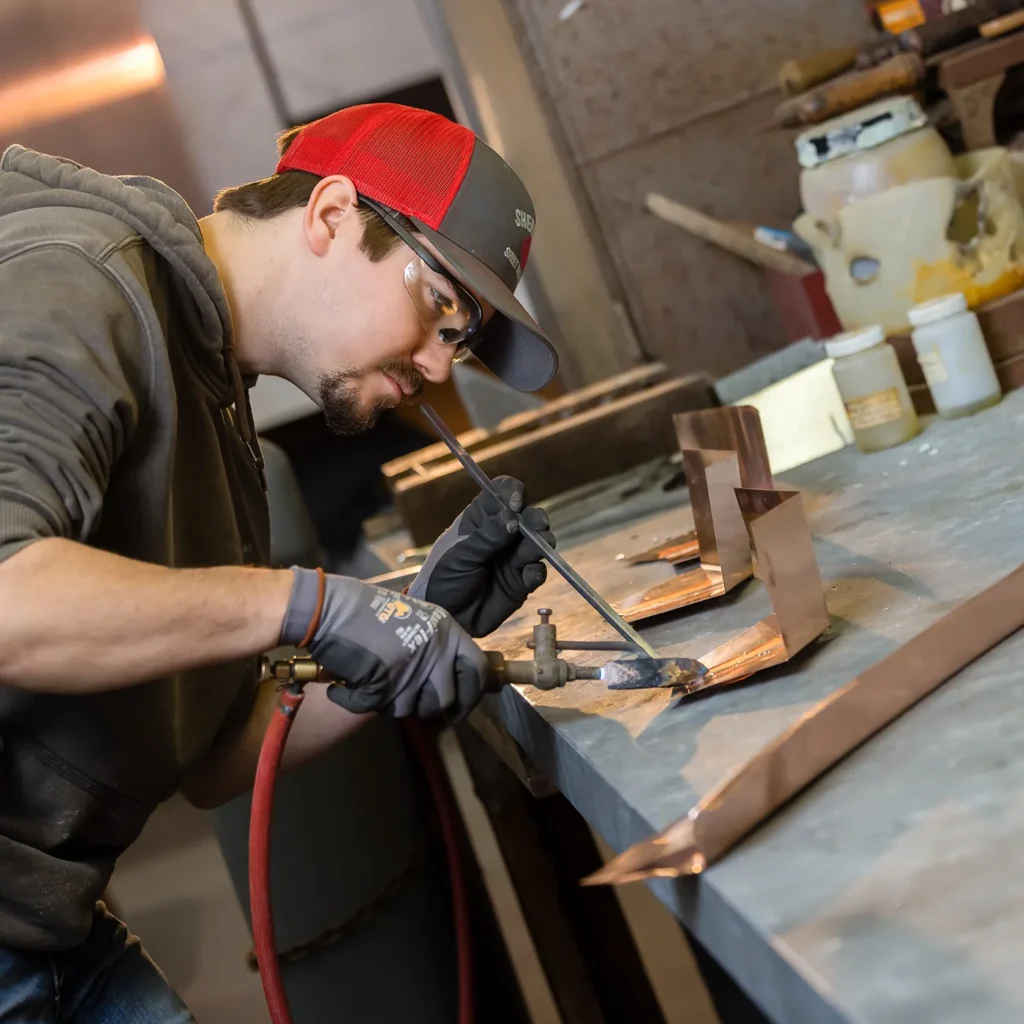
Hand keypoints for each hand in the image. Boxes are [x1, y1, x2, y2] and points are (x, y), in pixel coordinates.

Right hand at [282, 569, 488, 719]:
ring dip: (391, 702)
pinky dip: (355, 700)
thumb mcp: (418, 619)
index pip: (478, 671)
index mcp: (447, 632)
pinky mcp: (385, 686)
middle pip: (445, 700)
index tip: (459, 709)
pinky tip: (348, 684)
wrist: (332, 607)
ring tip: (375, 680)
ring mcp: (411, 670)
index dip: (472, 695)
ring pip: (410, 709)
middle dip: (428, 708)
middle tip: (412, 703)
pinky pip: (375, 708)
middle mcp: (435, 652)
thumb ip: (437, 647)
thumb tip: (446, 683)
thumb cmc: (368, 611)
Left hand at [408, 477, 553, 637]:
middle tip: (537, 524)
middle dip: (536, 518)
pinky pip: (537, 572)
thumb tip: (513, 518)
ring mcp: (513, 558)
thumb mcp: (459, 555)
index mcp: (481, 519)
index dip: (513, 492)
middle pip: (528, 516)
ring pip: (538, 542)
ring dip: (541, 542)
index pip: (502, 493)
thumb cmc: (443, 578)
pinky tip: (528, 574)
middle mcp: (502, 535)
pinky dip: (537, 571)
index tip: (516, 502)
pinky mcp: (522, 583)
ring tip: (536, 549)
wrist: (444, 616)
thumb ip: (487, 537)